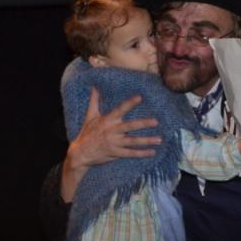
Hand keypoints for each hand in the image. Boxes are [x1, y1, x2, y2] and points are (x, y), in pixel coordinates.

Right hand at [60, 87, 160, 201]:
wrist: (81, 152)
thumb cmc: (87, 132)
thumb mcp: (90, 116)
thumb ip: (94, 101)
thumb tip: (94, 86)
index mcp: (107, 120)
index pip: (120, 110)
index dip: (129, 104)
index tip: (139, 97)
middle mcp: (112, 131)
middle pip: (130, 126)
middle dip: (143, 124)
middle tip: (156, 121)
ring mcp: (114, 143)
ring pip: (133, 141)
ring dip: (147, 141)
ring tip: (159, 139)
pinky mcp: (115, 153)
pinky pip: (130, 153)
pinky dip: (142, 153)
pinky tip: (152, 152)